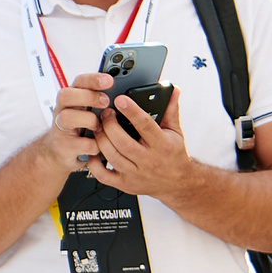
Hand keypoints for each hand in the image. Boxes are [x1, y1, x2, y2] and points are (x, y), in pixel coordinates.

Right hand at [37, 72, 115, 177]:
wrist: (60, 152)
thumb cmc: (79, 128)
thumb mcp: (89, 111)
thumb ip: (102, 101)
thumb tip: (124, 96)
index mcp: (72, 98)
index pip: (78, 82)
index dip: (93, 79)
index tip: (109, 80)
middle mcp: (63, 110)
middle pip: (66, 95)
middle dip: (88, 96)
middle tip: (105, 101)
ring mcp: (60, 127)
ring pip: (67, 117)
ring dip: (89, 121)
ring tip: (99, 127)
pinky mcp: (64, 145)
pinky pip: (80, 143)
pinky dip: (94, 144)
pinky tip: (99, 144)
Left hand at [88, 86, 200, 200]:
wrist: (178, 183)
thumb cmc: (173, 154)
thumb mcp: (175, 131)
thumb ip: (170, 110)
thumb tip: (172, 89)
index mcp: (162, 145)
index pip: (145, 126)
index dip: (131, 111)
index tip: (120, 99)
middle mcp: (149, 161)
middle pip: (123, 142)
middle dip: (110, 125)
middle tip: (105, 112)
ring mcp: (135, 174)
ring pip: (112, 156)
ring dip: (101, 139)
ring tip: (97, 127)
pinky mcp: (125, 184)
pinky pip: (103, 175)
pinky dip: (93, 163)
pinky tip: (93, 149)